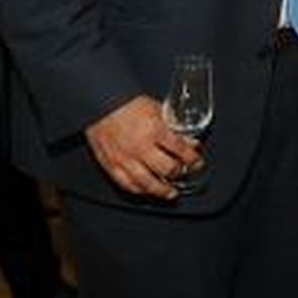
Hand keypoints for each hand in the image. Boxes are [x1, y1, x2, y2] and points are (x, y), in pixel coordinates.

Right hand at [85, 95, 202, 199]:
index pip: (181, 150)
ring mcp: (125, 159)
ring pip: (148, 183)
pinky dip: (140, 190)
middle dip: (179, 172)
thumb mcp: (157, 109)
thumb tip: (189, 140)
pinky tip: (147, 191)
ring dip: (162, 190)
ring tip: (171, 193)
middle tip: (183, 172)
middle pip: (167, 169)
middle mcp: (141, 147)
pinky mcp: (111, 165)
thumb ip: (173, 126)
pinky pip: (127, 184)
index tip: (197, 162)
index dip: (193, 158)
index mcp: (155, 130)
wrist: (100, 104)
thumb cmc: (128, 104)